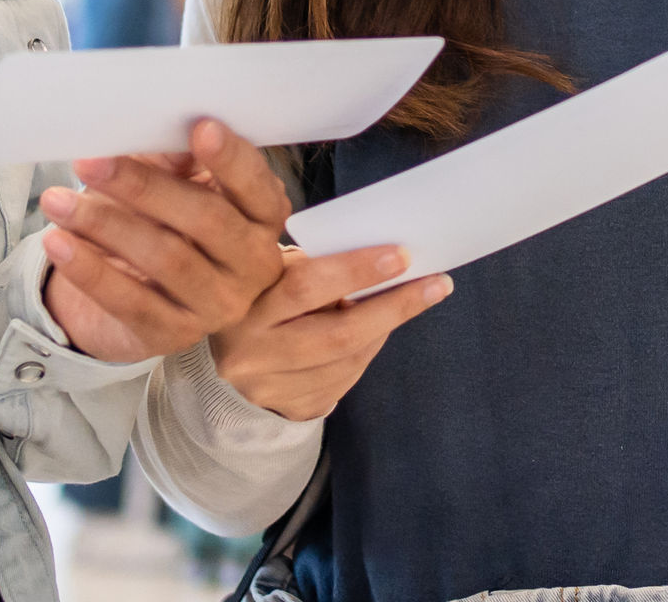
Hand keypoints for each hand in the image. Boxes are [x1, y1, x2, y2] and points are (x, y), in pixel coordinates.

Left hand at [38, 119, 293, 366]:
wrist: (131, 289)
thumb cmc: (160, 220)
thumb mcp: (172, 181)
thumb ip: (175, 158)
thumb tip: (160, 127)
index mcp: (262, 216)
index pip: (255, 186)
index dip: (231, 158)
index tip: (200, 127)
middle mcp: (253, 264)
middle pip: (206, 219)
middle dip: (145, 187)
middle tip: (92, 163)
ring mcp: (218, 305)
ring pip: (166, 259)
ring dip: (105, 225)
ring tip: (57, 201)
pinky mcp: (175, 335)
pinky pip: (131, 302)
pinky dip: (90, 270)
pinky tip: (59, 243)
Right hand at [210, 246, 453, 420]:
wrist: (231, 351)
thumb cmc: (264, 293)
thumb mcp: (274, 270)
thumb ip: (315, 265)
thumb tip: (387, 260)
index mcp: (244, 305)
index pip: (306, 286)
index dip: (357, 270)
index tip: (402, 256)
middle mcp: (250, 353)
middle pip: (337, 336)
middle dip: (393, 308)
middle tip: (436, 285)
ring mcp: (268, 389)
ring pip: (346, 362)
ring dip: (385, 329)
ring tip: (410, 301)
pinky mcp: (288, 409)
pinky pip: (343, 383)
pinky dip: (367, 353)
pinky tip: (376, 332)